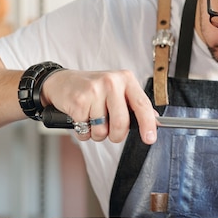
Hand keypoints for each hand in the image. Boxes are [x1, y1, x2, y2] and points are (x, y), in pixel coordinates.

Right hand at [41, 69, 157, 143]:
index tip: (150, 138)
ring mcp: (94, 90)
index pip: (142, 105)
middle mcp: (112, 82)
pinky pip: (85, 131)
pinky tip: (81, 118)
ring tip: (92, 120)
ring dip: (97, 134)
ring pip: (102, 130)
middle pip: (122, 123)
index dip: (148, 124)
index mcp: (126, 79)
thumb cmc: (93, 89)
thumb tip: (155, 120)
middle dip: (116, 135)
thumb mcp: (117, 90)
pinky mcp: (79, 101)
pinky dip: (83, 132)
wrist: (61, 82)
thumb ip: (135, 104)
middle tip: (111, 132)